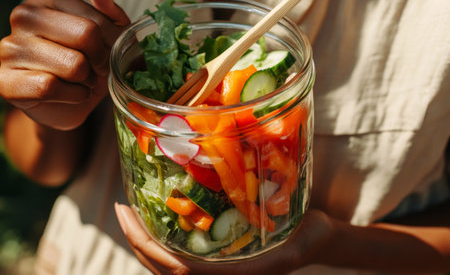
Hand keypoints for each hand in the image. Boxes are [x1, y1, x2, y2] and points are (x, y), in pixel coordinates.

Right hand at [0, 0, 129, 129]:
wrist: (73, 103)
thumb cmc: (92, 62)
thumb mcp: (110, 34)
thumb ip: (107, 10)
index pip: (96, 20)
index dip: (113, 44)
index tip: (110, 53)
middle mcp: (23, 16)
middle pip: (85, 36)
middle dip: (101, 59)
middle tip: (97, 68)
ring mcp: (9, 47)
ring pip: (72, 65)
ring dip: (88, 80)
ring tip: (82, 80)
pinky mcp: (5, 80)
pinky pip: (51, 87)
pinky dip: (73, 95)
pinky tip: (71, 93)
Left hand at [114, 203, 333, 274]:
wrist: (318, 241)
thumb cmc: (310, 237)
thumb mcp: (295, 241)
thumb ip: (272, 249)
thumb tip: (242, 243)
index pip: (179, 270)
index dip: (148, 247)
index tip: (129, 217)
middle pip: (165, 270)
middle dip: (137, 241)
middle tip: (121, 208)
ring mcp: (221, 269)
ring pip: (169, 267)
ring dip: (145, 242)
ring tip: (130, 213)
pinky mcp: (221, 260)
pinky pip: (183, 257)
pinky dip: (162, 243)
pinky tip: (156, 221)